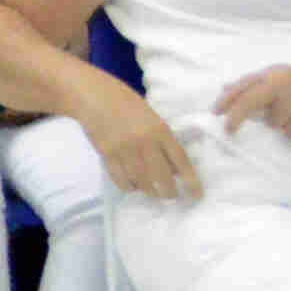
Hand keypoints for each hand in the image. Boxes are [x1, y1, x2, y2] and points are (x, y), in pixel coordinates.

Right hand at [84, 91, 203, 203]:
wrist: (93, 95)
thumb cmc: (126, 103)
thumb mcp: (152, 117)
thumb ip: (162, 140)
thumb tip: (172, 167)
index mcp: (160, 130)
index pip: (180, 161)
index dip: (191, 181)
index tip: (196, 195)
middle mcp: (144, 142)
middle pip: (162, 177)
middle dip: (169, 192)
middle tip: (170, 195)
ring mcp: (124, 149)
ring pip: (142, 182)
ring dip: (149, 191)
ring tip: (152, 191)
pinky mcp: (107, 154)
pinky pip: (121, 179)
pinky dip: (129, 186)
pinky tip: (132, 184)